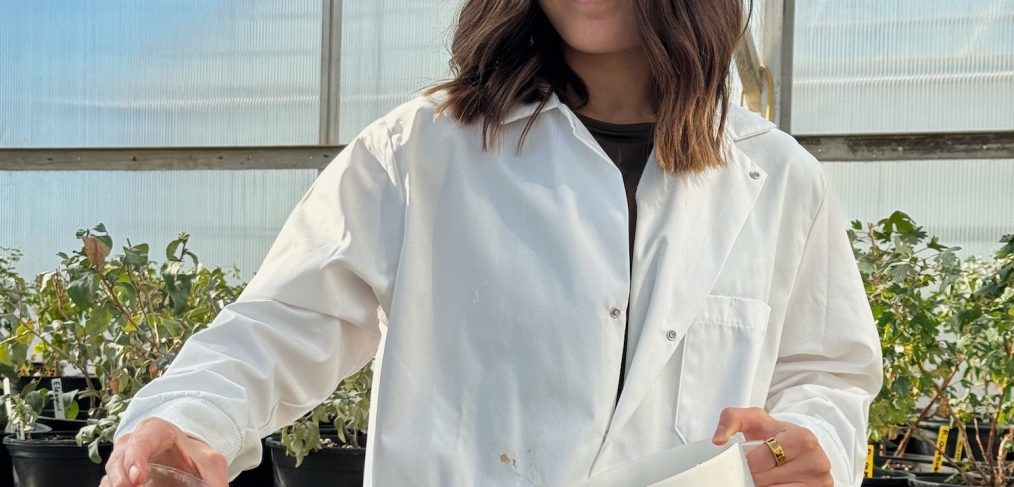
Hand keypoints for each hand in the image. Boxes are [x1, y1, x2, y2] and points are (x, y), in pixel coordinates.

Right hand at [101, 417, 228, 486]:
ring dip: (113, 483)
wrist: (187, 460)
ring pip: (111, 470)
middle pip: (120, 456)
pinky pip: (107, 482)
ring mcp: (122, 459)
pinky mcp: (117, 477)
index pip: (142, 439)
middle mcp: (133, 441)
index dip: (136, 456)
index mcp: (156, 431)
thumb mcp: (210, 463)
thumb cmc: (195, 457)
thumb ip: (215, 479)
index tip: (137, 478)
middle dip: (120, 475)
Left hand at [712, 407, 832, 486]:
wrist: (800, 446)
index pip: (758, 460)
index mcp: (803, 439)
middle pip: (763, 479)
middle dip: (753, 474)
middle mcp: (817, 462)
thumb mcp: (754, 419)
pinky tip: (772, 482)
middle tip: (756, 466)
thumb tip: (719, 439)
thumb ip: (732, 419)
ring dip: (761, 485)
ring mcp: (819, 483)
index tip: (749, 457)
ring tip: (765, 474)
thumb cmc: (777, 433)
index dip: (747, 460)